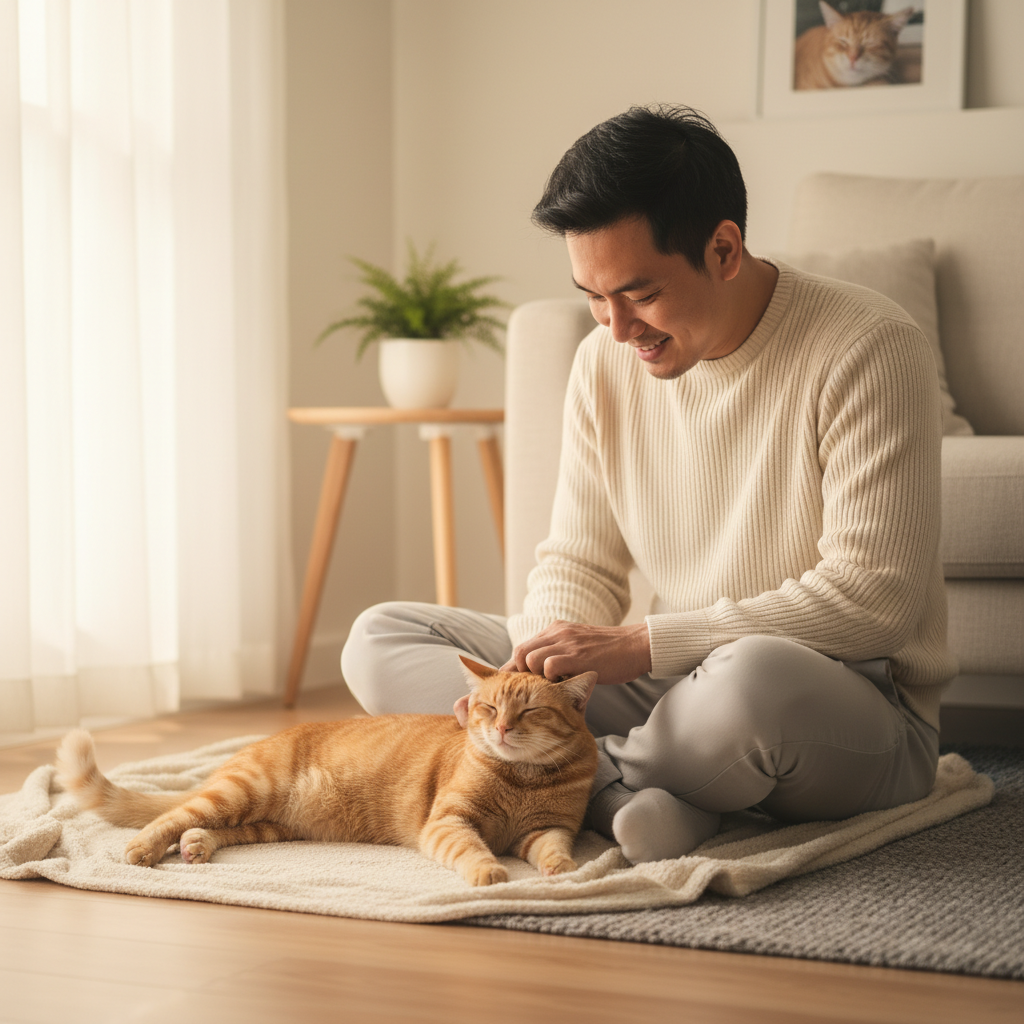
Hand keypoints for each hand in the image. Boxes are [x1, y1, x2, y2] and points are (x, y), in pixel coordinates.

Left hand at [501, 620, 651, 686]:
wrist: (635, 645)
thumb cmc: (609, 652)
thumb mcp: (578, 645)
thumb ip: (560, 653)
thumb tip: (542, 673)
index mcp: (556, 630)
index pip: (523, 647)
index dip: (514, 669)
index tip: (512, 687)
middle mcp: (557, 633)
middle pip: (520, 652)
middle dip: (518, 675)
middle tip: (527, 692)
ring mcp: (566, 643)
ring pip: (529, 658)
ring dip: (534, 677)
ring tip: (546, 690)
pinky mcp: (577, 656)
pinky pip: (549, 666)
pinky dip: (550, 679)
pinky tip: (560, 687)